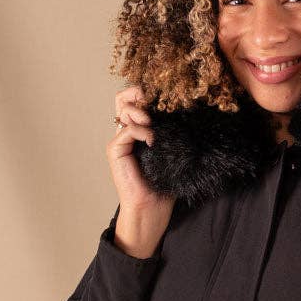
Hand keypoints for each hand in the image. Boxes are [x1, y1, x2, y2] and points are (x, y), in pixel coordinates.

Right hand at [108, 85, 175, 255]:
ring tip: (154, 123)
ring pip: (123, 108)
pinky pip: (126, 129)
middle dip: (138, 93)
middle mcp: (127, 132)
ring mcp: (119, 140)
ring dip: (141, 111)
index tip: (166, 98)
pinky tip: (153, 141)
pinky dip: (141, 130)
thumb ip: (172, 131)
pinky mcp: (114, 150)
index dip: (147, 93)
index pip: (136, 100)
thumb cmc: (164, 183)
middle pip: (123, 97)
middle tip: (154, 102)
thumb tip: (186, 110)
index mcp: (139, 131)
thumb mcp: (173, 151)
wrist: (152, 207)